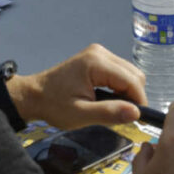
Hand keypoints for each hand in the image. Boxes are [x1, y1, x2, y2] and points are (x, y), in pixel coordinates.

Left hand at [6, 44, 146, 129]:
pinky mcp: (97, 58)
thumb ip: (109, 113)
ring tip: (112, 108)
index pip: (132, 81)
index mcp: (96, 63)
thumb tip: (136, 113)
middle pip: (134, 74)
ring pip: (129, 73)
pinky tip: (107, 99)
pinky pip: (119, 72)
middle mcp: (100, 53)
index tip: (137, 120)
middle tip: (120, 115)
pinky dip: (119, 87)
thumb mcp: (81, 114)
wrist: (35, 95)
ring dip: (127, 92)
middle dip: (133, 96)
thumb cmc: (54, 105)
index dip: (139, 101)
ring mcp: (98, 53)